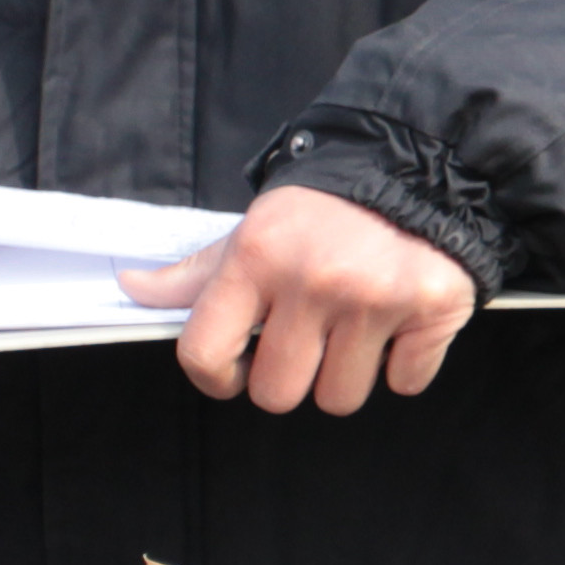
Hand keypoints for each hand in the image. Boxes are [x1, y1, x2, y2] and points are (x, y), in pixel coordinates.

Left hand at [123, 185, 481, 413]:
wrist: (417, 166)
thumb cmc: (324, 209)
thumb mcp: (253, 231)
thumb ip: (197, 273)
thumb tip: (131, 288)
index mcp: (258, 257)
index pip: (204, 353)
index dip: (216, 378)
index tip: (236, 370)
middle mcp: (314, 279)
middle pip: (276, 393)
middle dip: (289, 377)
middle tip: (308, 342)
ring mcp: (376, 298)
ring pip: (339, 398)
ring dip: (347, 375)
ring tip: (356, 329)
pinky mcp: (432, 309)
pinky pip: (405, 383)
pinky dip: (404, 363)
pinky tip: (400, 323)